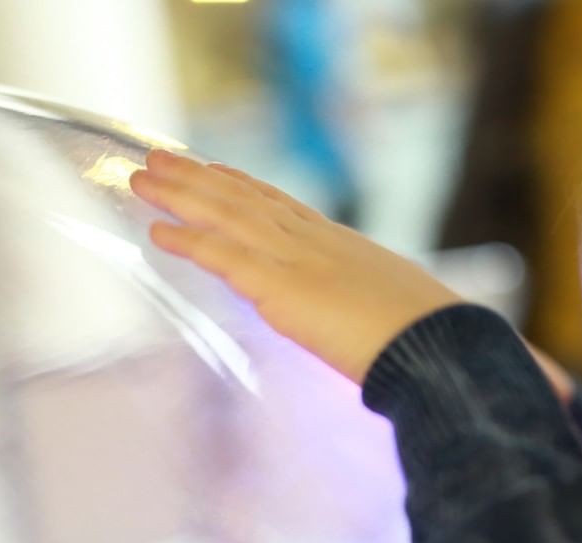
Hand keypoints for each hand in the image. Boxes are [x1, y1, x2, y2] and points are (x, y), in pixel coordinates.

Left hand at [130, 149, 462, 384]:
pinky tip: (157, 230)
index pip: (281, 205)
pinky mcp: (280, 287)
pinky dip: (188, 240)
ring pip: (226, 215)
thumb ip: (367, 310)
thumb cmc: (429, 341)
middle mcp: (314, 241)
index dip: (243, 185)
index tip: (215, 169)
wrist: (439, 346)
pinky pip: (222, 256)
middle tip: (159, 157)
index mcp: (341, 245)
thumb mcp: (393, 313)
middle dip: (199, 177)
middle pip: (244, 198)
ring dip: (180, 194)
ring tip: (142, 176)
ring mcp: (296, 260)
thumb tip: (370, 328)